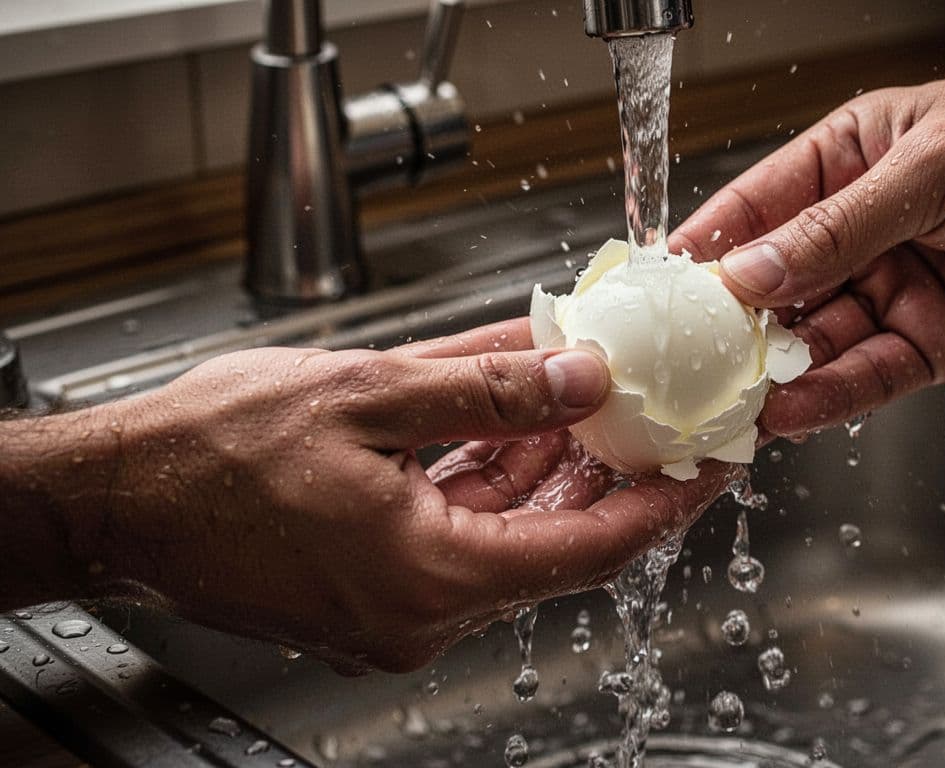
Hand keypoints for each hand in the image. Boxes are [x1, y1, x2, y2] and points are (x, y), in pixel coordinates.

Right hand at [3, 319, 733, 672]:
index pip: (592, 549)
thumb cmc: (208, 456)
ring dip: (555, 477)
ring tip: (600, 408)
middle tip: (670, 423)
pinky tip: (520, 430)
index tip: (714, 463)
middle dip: (617, 479)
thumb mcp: (369, 394)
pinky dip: (497, 489)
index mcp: (432, 577)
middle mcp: (422, 616)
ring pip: (512, 541)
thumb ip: (490, 386)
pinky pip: (463, 541)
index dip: (665, 502)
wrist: (114, 499)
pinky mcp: (373, 597)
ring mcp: (395, 615)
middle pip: (560, 546)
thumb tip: (584, 376)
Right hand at [671, 43, 944, 436]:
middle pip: (777, 283)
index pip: (760, 204)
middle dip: (732, 324)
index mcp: (854, 158)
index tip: (658, 284)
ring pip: (817, 339)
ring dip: (776, 371)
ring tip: (732, 402)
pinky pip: (868, 376)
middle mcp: (864, 229)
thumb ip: (839, 228)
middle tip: (684, 362)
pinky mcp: (932, 345)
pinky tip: (791, 411)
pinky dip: (830, 397)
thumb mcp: (934, 169)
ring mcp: (895, 289)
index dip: (708, 245)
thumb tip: (752, 271)